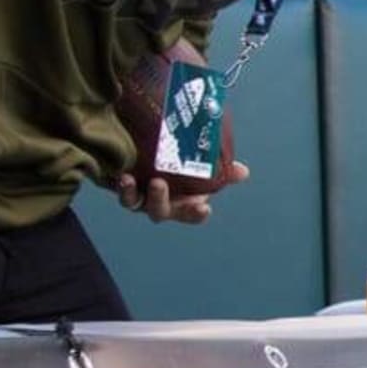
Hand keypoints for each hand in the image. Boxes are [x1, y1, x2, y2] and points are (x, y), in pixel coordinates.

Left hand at [117, 161, 250, 224]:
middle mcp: (161, 203)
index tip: (203, 207)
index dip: (197, 214)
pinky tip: (124, 175)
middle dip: (160, 200)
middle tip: (159, 183)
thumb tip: (244, 172)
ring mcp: (140, 198)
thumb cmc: (178, 164)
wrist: (144, 153)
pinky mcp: (124, 188)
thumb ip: (221, 168)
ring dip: (133, 194)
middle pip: (160, 211)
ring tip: (133, 179)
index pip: (192, 214)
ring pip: (136, 204)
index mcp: (184, 202)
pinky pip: (122, 193)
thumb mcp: (200, 164)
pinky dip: (123, 187)